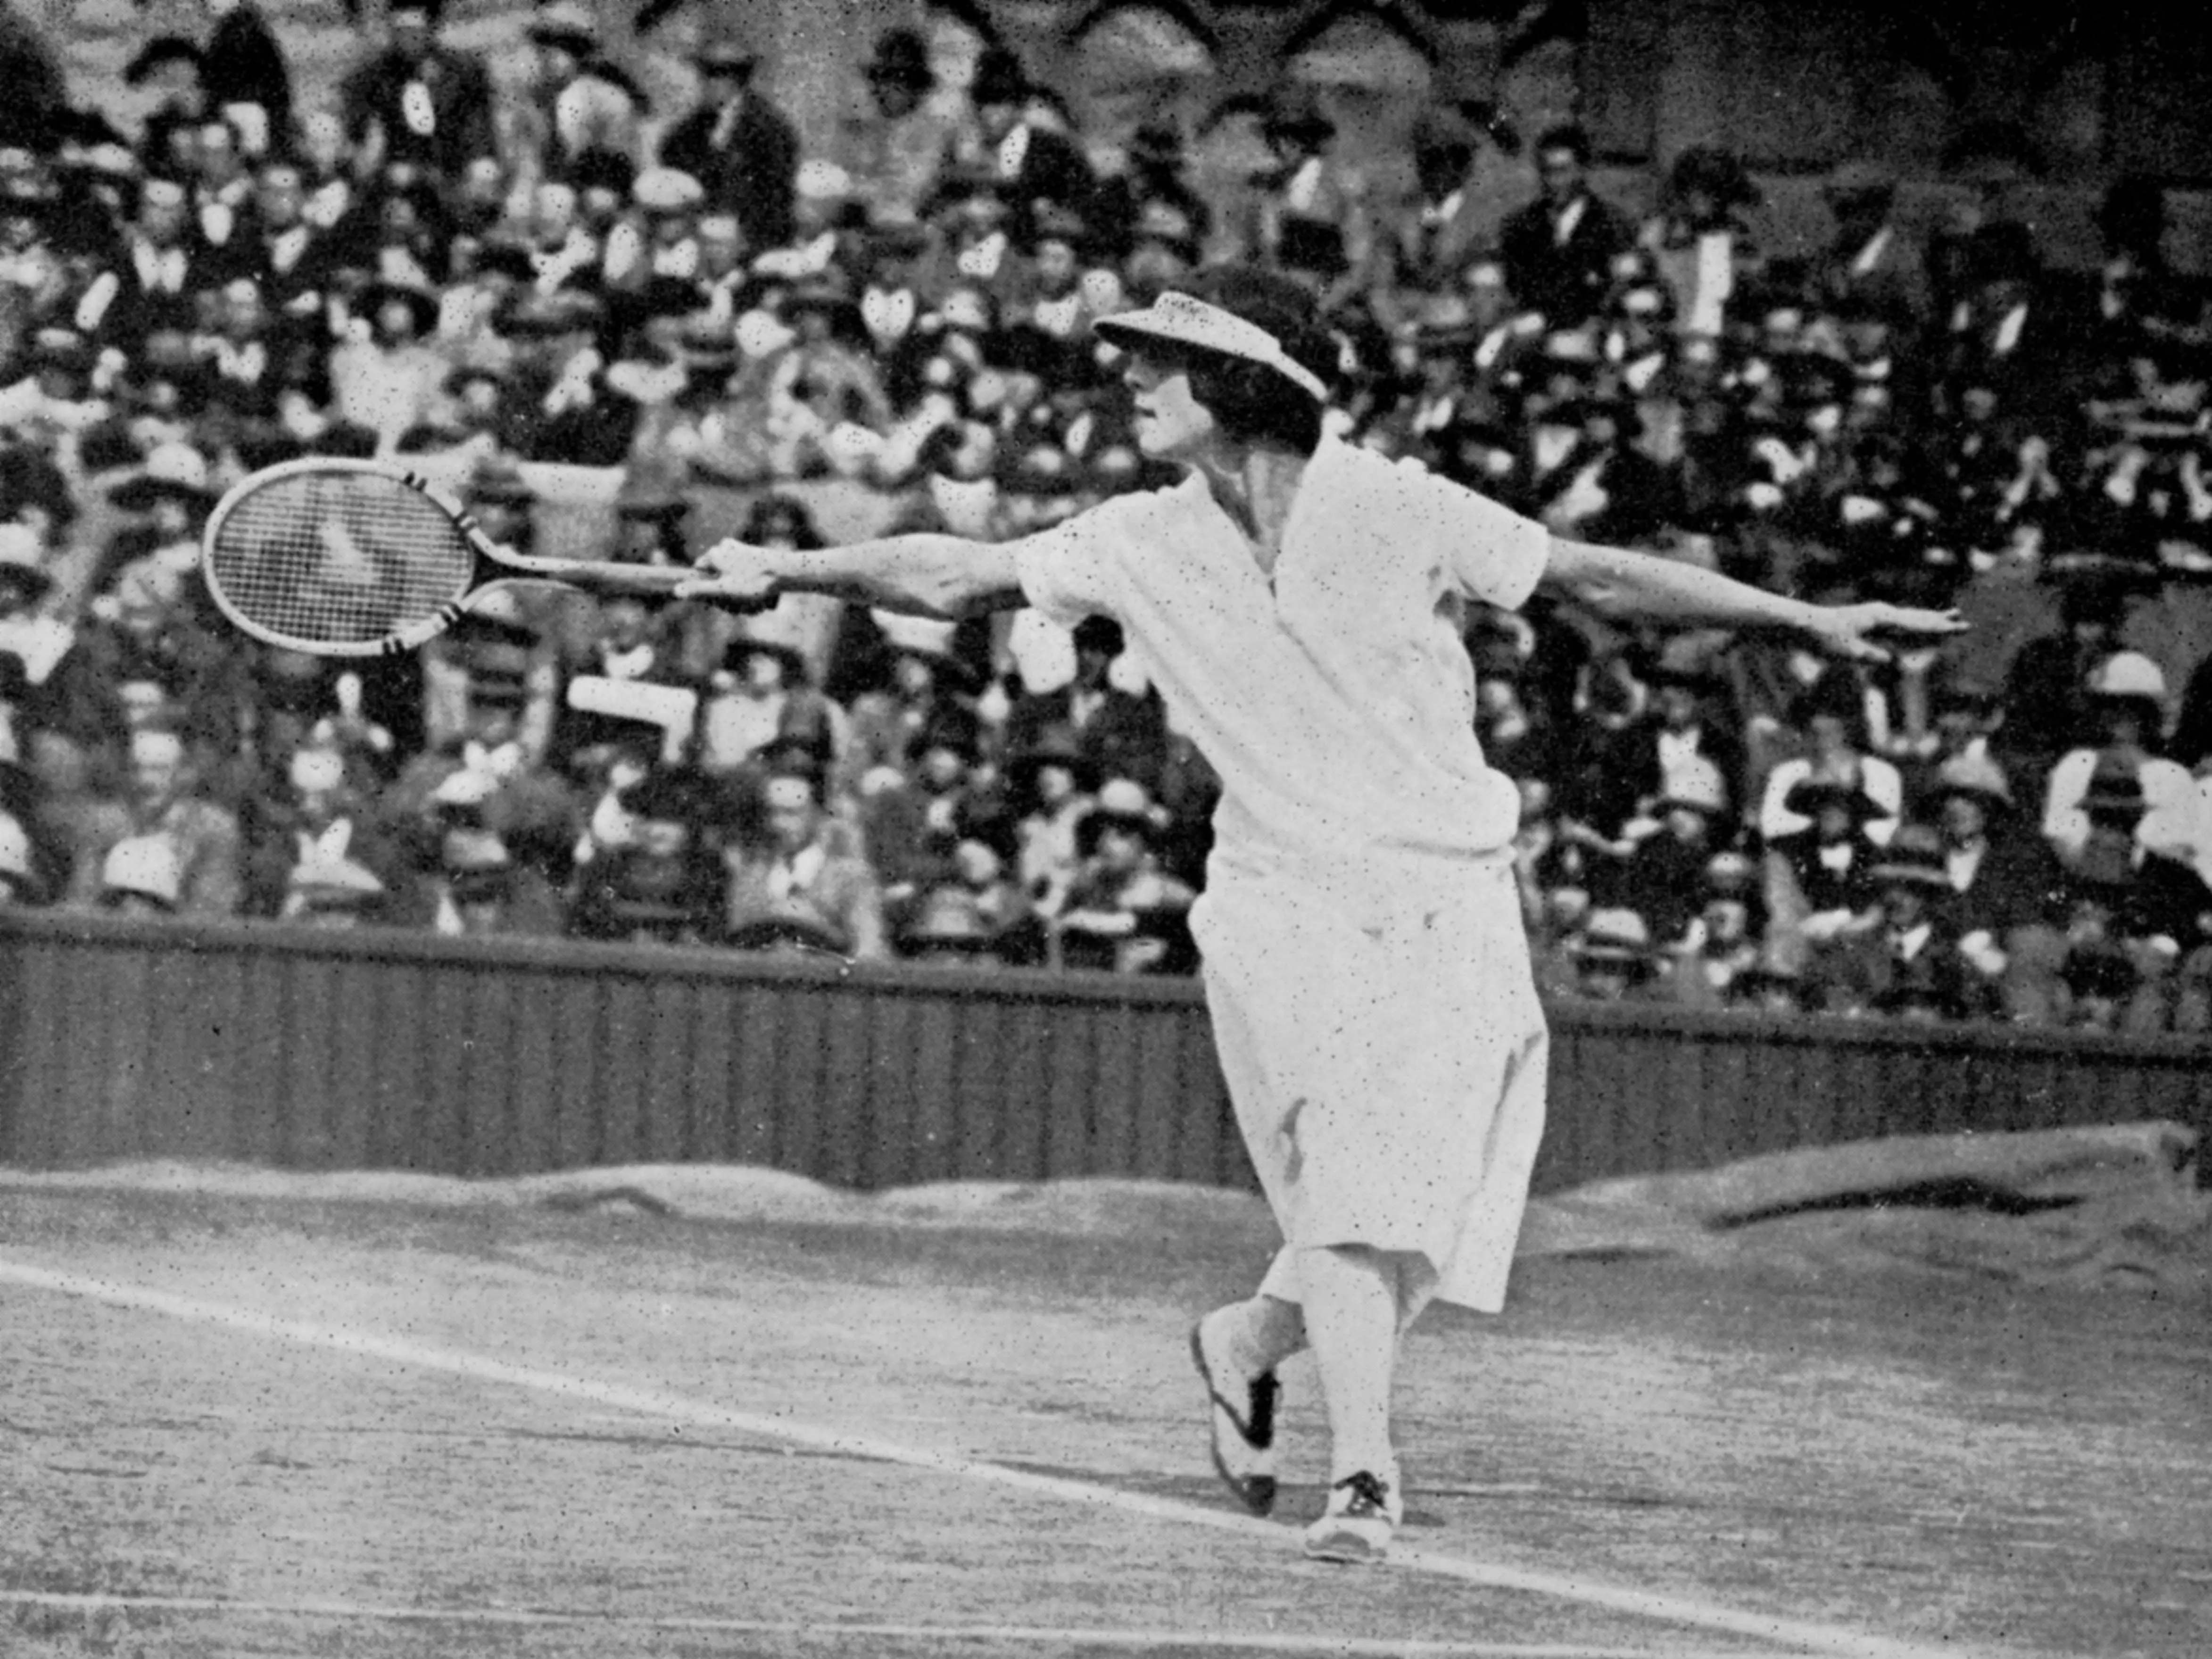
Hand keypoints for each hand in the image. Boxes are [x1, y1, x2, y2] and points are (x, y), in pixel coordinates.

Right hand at [675, 539, 778, 606]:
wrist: (787, 572)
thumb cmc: (754, 582)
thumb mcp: (724, 590)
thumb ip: (699, 590)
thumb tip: (675, 591)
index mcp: (715, 554)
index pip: (699, 573)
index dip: (707, 590)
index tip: (719, 601)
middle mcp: (726, 548)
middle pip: (717, 579)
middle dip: (729, 598)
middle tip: (741, 608)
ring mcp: (741, 551)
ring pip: (734, 581)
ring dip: (743, 598)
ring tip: (756, 605)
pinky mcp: (754, 556)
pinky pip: (747, 577)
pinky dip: (753, 591)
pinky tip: (764, 601)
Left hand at [1800, 601, 1968, 663]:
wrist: (1806, 625)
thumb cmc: (1825, 640)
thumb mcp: (1848, 652)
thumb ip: (1870, 655)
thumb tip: (1890, 659)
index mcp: (1881, 618)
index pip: (1916, 625)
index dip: (1938, 630)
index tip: (1957, 630)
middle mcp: (1882, 612)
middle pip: (1919, 618)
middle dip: (1942, 622)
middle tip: (1966, 624)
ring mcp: (1877, 614)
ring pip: (1911, 617)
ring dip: (1932, 618)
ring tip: (1952, 615)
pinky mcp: (1871, 618)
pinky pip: (1900, 622)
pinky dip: (1916, 623)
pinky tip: (1922, 623)